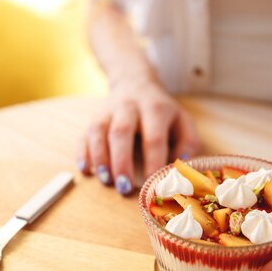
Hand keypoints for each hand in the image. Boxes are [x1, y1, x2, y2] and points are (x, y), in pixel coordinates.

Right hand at [76, 79, 199, 194]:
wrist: (135, 82)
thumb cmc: (162, 112)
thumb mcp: (183, 121)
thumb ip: (188, 143)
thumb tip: (181, 166)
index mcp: (156, 109)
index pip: (154, 138)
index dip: (154, 162)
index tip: (154, 185)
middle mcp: (129, 107)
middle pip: (122, 132)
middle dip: (122, 162)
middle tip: (124, 188)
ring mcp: (108, 111)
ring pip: (99, 132)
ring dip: (100, 158)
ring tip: (106, 181)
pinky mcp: (93, 117)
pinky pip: (84, 134)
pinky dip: (83, 152)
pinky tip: (85, 170)